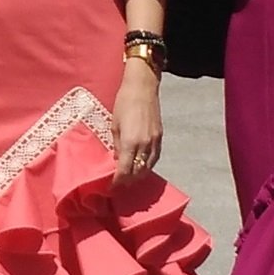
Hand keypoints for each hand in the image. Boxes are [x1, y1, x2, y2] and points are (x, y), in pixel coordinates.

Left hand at [111, 59, 162, 189]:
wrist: (142, 88)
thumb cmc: (123, 103)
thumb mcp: (114, 125)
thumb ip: (116, 145)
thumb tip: (117, 160)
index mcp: (130, 142)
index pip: (125, 170)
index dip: (119, 180)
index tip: (113, 186)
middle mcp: (144, 144)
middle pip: (138, 171)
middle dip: (128, 180)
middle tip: (120, 184)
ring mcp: (154, 141)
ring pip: (148, 167)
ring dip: (139, 175)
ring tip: (130, 178)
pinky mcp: (160, 137)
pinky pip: (155, 158)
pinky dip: (148, 166)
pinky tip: (142, 167)